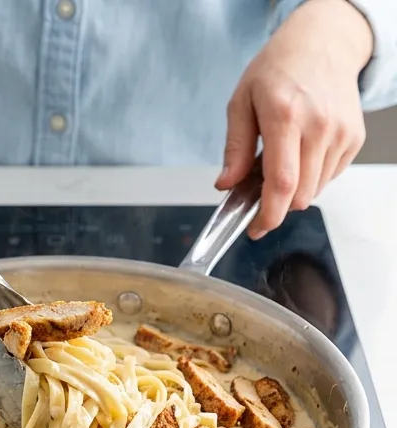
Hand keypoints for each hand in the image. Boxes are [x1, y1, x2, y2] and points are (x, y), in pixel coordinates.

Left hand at [217, 0, 371, 238]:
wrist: (321, 46)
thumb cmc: (276, 71)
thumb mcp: (241, 103)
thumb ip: (235, 149)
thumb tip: (226, 185)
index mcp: (285, 117)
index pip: (281, 182)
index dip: (268, 214)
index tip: (255, 229)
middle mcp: (319, 126)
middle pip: (301, 193)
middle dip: (276, 207)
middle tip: (256, 195)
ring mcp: (341, 132)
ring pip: (316, 189)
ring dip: (293, 191)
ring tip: (277, 164)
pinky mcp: (354, 138)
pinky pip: (330, 175)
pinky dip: (310, 177)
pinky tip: (298, 155)